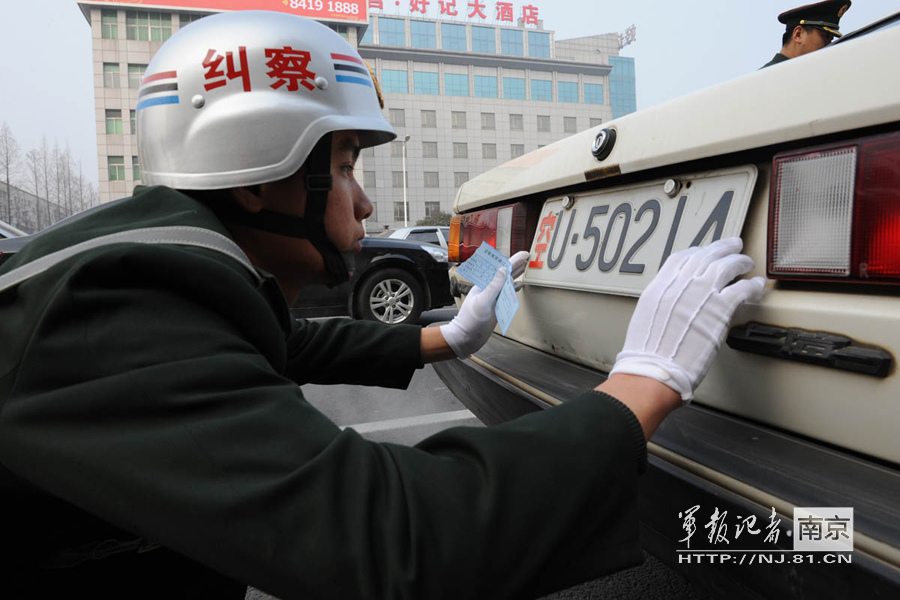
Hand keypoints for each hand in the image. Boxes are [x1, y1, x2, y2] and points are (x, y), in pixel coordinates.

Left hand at [440, 251, 528, 357]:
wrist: (465, 338)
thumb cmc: (470, 321)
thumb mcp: (483, 302)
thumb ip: (493, 286)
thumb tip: (503, 270)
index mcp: (484, 285)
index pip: (500, 269)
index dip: (513, 260)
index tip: (524, 254)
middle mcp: (489, 290)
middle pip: (505, 274)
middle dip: (516, 264)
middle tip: (529, 257)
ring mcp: (493, 299)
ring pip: (507, 283)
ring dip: (517, 275)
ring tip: (526, 267)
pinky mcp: (496, 308)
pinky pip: (507, 295)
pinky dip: (514, 289)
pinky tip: (520, 285)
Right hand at [609, 238, 765, 401]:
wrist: (655, 369)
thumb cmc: (647, 354)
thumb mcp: (646, 317)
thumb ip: (661, 304)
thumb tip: (671, 303)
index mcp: (661, 286)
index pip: (682, 258)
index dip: (696, 252)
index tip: (703, 252)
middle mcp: (681, 285)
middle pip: (706, 256)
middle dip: (722, 248)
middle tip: (733, 245)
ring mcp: (702, 294)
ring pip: (726, 266)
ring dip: (739, 262)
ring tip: (746, 262)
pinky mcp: (721, 309)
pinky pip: (742, 289)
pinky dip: (752, 285)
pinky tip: (756, 285)